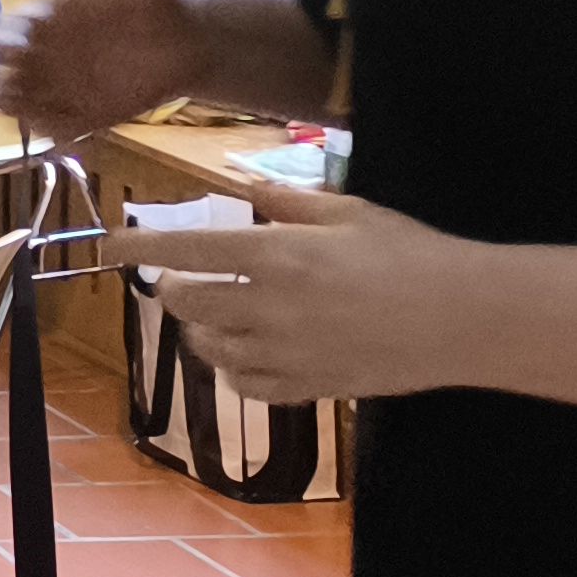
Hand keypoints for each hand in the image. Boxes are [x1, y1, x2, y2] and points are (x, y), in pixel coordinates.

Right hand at [0, 0, 204, 142]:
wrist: (192, 36)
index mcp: (42, 20)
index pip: (0, 33)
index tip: (12, 45)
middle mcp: (44, 55)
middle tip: (12, 85)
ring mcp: (63, 87)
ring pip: (17, 105)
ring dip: (14, 109)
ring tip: (32, 109)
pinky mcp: (86, 114)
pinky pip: (53, 129)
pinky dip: (48, 130)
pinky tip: (62, 127)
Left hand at [111, 177, 475, 404]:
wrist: (465, 318)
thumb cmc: (410, 254)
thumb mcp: (350, 212)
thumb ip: (288, 205)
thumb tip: (245, 190)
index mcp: (277, 255)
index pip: (187, 248)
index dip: (141, 246)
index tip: (112, 244)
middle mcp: (270, 306)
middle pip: (187, 303)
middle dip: (173, 288)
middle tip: (181, 279)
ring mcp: (286, 352)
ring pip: (209, 348)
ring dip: (200, 331)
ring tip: (212, 316)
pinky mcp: (308, 387)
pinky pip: (245, 387)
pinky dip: (232, 371)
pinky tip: (242, 355)